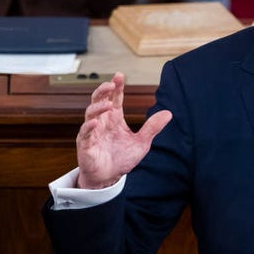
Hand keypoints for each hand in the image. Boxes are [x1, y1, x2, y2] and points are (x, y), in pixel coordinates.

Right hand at [76, 72, 171, 189]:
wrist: (109, 178)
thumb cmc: (122, 159)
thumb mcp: (141, 142)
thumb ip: (152, 127)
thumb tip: (168, 113)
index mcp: (114, 119)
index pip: (114, 98)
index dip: (116, 87)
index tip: (120, 76)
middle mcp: (102, 122)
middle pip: (99, 100)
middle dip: (103, 91)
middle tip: (110, 84)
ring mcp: (92, 132)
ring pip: (90, 114)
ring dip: (98, 107)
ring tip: (108, 105)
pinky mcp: (85, 145)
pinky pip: (84, 133)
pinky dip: (89, 127)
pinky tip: (96, 123)